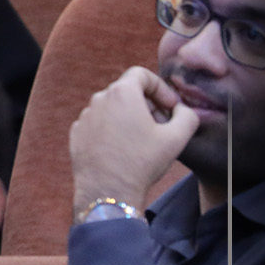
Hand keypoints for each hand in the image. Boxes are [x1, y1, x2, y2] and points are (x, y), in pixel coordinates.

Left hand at [70, 66, 199, 216]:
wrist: (108, 190)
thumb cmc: (142, 162)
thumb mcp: (177, 137)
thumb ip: (187, 115)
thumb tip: (182, 109)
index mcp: (121, 93)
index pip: (141, 74)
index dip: (161, 88)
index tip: (170, 107)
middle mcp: (98, 100)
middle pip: (127, 91)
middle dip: (147, 104)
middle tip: (162, 125)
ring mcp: (85, 117)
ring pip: (112, 108)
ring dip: (130, 117)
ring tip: (143, 139)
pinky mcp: (77, 133)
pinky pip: (99, 123)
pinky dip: (113, 129)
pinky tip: (124, 149)